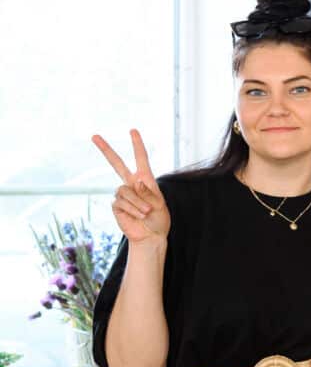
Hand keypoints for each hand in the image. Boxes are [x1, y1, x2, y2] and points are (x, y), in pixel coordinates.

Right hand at [93, 130, 170, 246]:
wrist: (151, 236)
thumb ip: (148, 193)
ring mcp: (122, 194)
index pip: (141, 159)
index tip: (133, 130)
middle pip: (116, 164)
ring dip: (138, 203)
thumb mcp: (160, 204)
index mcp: (145, 180)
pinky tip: (139, 216)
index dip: (137, 145)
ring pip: (125, 190)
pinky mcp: (116, 205)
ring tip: (146, 212)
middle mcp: (131, 184)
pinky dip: (133, 209)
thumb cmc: (158, 219)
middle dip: (106, 150)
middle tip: (94, 136)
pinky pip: (122, 202)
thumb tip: (134, 182)